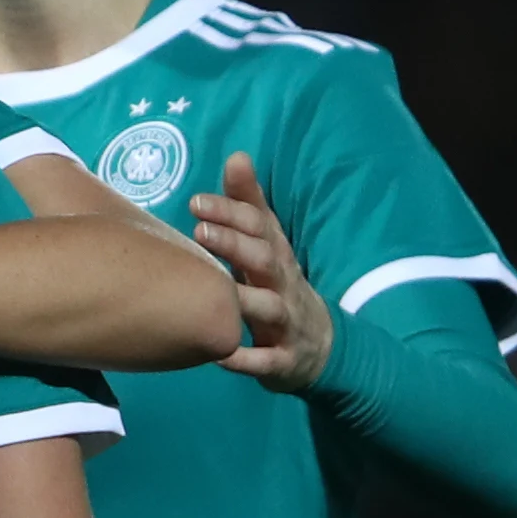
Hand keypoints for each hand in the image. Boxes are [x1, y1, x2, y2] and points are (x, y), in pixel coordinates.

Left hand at [191, 152, 330, 393]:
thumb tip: (236, 156)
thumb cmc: (278, 287)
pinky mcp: (284, 359)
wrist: (319, 348)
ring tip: (215, 287)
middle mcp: (283, 284)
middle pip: (264, 259)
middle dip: (235, 244)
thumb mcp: (268, 245)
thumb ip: (249, 205)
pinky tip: (221, 356)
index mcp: (276, 254)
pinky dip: (247, 359)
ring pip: (269, 307)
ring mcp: (286, 322)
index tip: (197, 202)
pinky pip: (267, 360)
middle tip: (199, 230)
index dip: (232, 213)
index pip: (259, 227)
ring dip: (243, 299)